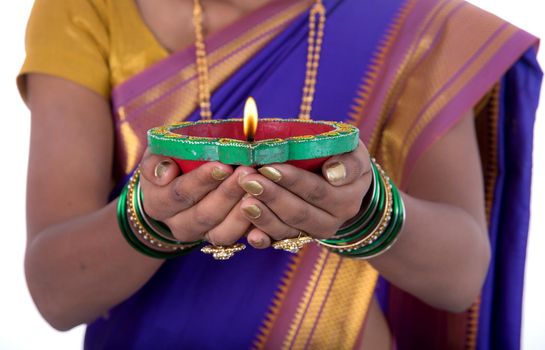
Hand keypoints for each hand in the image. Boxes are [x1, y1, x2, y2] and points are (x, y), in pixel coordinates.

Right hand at [139, 150, 256, 244]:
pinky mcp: (221, 238)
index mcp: (159, 203)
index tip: (223, 165)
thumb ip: (156, 161)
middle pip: (204, 214)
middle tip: (248, 172)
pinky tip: (264, 206)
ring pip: (222, 232)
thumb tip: (165, 171)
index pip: (180, 193)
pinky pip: (237, 238)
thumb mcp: (156, 155)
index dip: (202, 180)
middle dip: (228, 193)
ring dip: (242, 211)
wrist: (176, 188)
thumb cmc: (170, 163)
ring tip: (258, 187)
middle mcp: (178, 225)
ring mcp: (201, 234)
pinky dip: (252, 225)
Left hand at [238, 140, 371, 248]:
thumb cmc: (343, 159)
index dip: (292, 180)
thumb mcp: (355, 154)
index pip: (317, 190)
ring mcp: (311, 233)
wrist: (342, 184)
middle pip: (298, 212)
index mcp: (346, 200)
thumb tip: (333, 172)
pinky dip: (263, 239)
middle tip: (247, 179)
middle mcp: (331, 222)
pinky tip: (249, 234)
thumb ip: (349, 162)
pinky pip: (277, 242)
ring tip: (243, 200)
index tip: (269, 167)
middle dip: (271, 196)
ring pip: (285, 229)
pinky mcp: (295, 239)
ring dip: (263, 216)